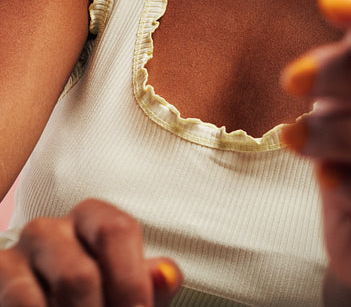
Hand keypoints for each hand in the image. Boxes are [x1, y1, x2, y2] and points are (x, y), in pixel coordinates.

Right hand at [0, 200, 180, 306]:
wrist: (54, 305)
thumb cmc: (95, 298)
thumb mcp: (126, 292)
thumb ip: (150, 286)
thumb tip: (166, 276)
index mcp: (93, 218)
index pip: (117, 231)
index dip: (130, 281)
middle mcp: (51, 228)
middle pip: (80, 273)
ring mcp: (18, 252)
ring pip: (47, 292)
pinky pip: (20, 300)